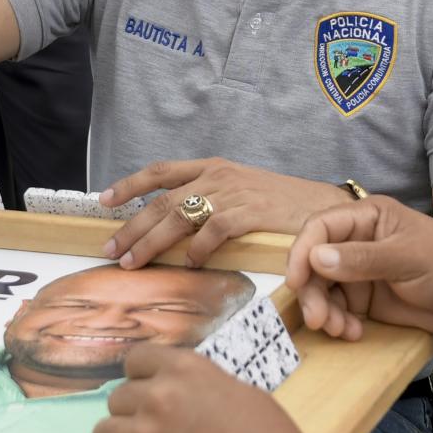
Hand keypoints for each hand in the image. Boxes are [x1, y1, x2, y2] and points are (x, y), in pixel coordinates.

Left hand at [98, 159, 348, 268]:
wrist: (327, 208)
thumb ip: (210, 203)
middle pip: (164, 200)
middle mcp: (219, 176)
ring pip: (180, 215)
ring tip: (133, 263)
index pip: (162, 172)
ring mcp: (236, 192)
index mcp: (214, 168)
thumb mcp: (241, 195)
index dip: (130, 184)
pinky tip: (188, 264)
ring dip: (151, 241)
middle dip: (132, 227)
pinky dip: (198, 248)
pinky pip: (215, 228)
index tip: (104, 200)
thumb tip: (173, 231)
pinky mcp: (253, 211)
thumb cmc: (283, 209)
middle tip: (111, 250)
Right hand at [283, 196, 432, 343]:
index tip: (296, 280)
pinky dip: (338, 323)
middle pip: (314, 262)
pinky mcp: (363, 300)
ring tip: (340, 329)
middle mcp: (356, 242)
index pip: (321, 227)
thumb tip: (317, 258)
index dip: (302, 251)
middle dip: (312, 291)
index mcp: (368, 218)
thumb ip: (363, 258)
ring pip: (321, 289)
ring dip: (324, 311)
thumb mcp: (409, 257)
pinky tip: (353, 333)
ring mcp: (358, 272)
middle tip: (318, 319)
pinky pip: (336, 309)